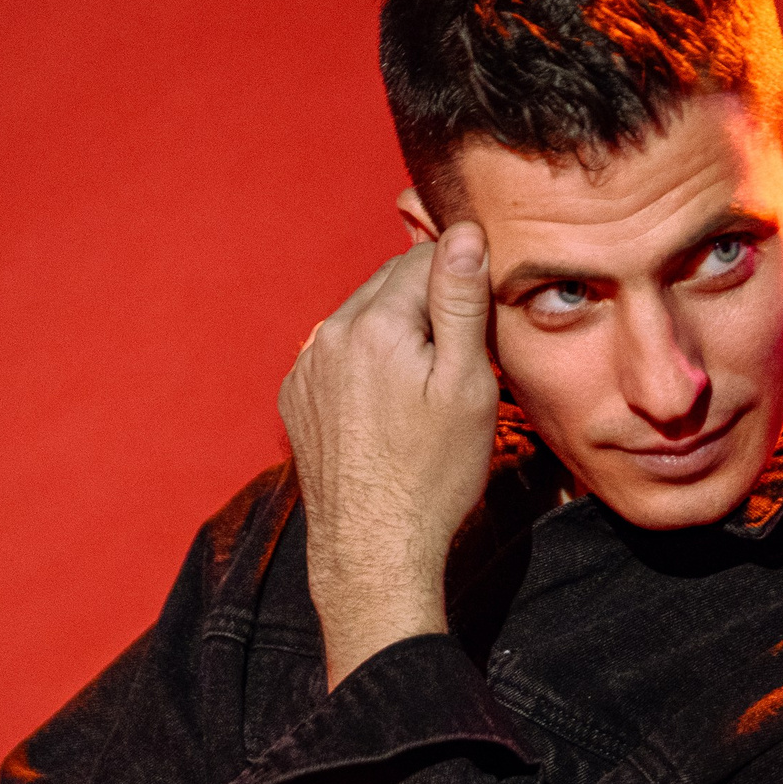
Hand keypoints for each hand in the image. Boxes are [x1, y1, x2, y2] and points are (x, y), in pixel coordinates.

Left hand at [278, 224, 499, 688]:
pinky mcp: (297, 397)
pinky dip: (366, 364)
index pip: (425, 260)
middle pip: (389, 287)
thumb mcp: (466, 386)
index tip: (486, 315)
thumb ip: (461, 301)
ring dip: (396, 334)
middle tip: (462, 356)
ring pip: (363, 320)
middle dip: (427, 306)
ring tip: (426, 387)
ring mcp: (306, 367)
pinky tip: (390, 407)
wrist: (373, 550)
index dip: (463, 281)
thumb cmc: (432, 476)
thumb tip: (465, 233)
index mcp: (375, 324)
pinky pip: (338, 356)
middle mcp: (330, 335)